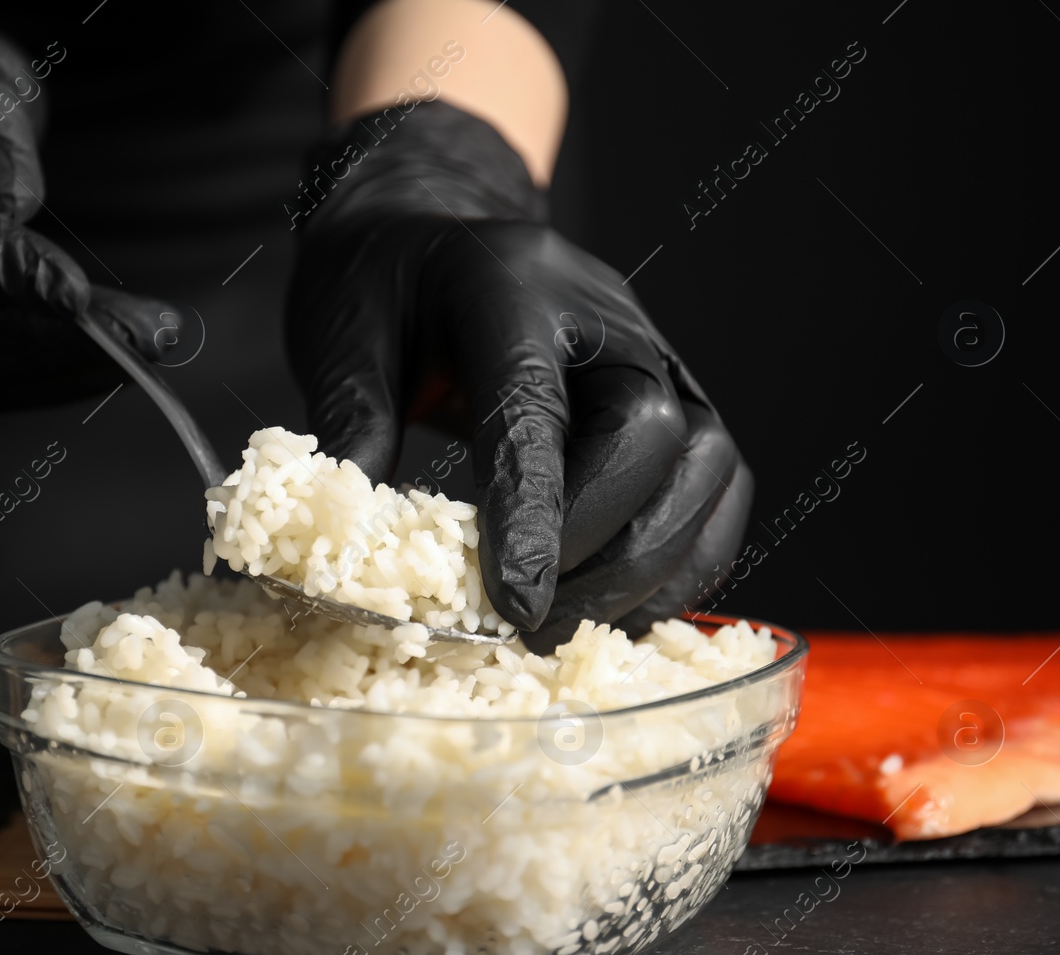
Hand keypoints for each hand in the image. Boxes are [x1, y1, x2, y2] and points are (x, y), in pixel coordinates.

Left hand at [286, 102, 751, 650]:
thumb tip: (347, 542)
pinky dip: (686, 559)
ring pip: (709, 466)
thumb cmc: (386, 284)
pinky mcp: (680, 397)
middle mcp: (607, 316)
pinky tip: (621, 602)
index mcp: (511, 286)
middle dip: (604, 547)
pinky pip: (718, 489)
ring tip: (570, 620)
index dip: (534, 513)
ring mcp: (656, 354)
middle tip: (532, 620)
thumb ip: (352, 429)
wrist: (433, 228)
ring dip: (654, 564)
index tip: (517, 599)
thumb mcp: (341, 338)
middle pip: (655, 435)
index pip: (537, 409)